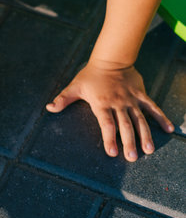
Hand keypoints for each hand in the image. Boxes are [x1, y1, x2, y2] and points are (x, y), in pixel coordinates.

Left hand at [46, 61, 173, 161]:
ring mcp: (131, 100)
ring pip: (140, 119)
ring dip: (145, 135)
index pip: (106, 124)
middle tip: (132, 158)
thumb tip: (49, 108)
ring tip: (149, 150)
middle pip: (125, 126)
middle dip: (129, 142)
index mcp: (102, 104)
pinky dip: (161, 117)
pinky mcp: (141, 95)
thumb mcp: (74, 87)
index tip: (112, 152)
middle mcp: (118, 104)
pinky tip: (169, 129)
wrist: (111, 58)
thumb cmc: (90, 75)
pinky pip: (153, 107)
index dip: (109, 138)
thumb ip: (62, 99)